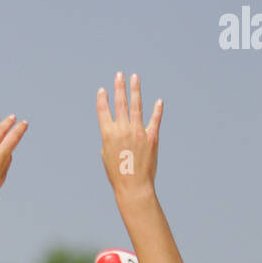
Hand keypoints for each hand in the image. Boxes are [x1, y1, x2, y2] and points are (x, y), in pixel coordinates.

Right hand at [97, 73, 162, 206]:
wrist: (134, 187)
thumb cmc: (118, 175)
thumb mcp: (107, 157)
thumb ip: (109, 140)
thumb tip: (114, 131)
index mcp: (108, 135)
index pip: (104, 111)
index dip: (102, 99)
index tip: (103, 90)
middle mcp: (122, 130)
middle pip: (120, 103)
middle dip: (119, 87)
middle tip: (119, 74)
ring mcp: (138, 132)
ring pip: (136, 105)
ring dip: (135, 90)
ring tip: (135, 77)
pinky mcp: (152, 137)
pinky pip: (155, 119)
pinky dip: (157, 110)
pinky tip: (159, 101)